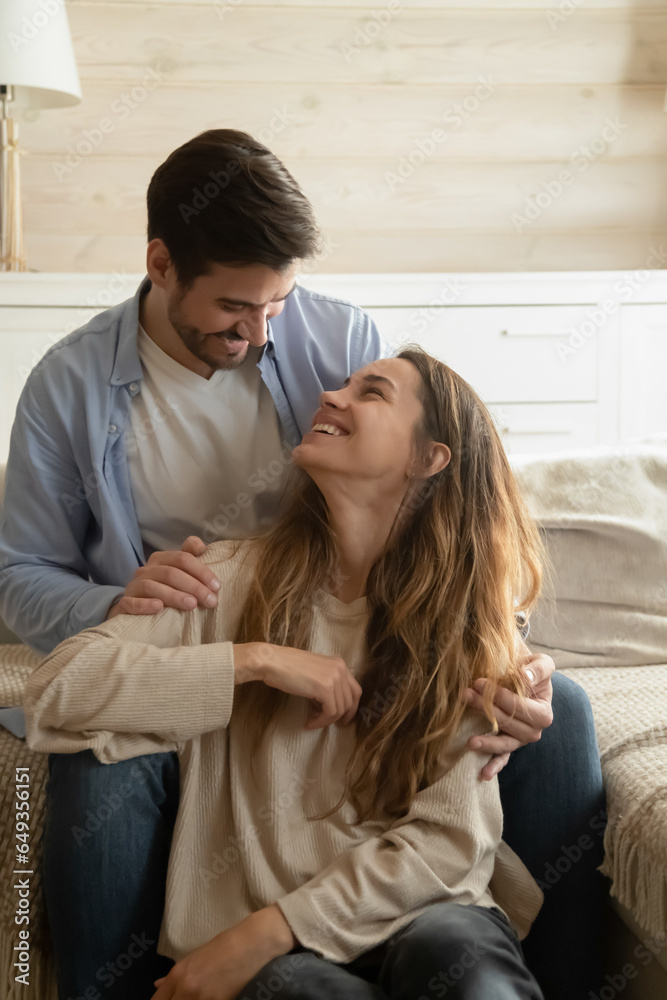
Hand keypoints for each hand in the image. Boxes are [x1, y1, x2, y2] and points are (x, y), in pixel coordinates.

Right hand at [106, 535, 219, 618]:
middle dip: (194, 586)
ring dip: (174, 596)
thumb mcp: (178, 572)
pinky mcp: (124, 603)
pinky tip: (159, 608)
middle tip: (210, 600)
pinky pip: (131, 602)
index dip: (201, 571)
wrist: (134, 608)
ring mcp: (134, 586)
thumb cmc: (164, 589)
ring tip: (192, 605)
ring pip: (153, 587)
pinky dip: (145, 605)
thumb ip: (189, 556)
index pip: (182, 558)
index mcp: (161, 559)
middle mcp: (146, 570)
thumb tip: (201, 546)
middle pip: (171, 573)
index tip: (217, 587)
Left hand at [150, 905, 295, 999]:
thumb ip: (176, 976)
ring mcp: (203, 998)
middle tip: (186, 999)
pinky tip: (212, 998)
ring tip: (200, 996)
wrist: (253, 942)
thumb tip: (157, 985)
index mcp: (178, 974)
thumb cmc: (226, 945)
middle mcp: (186, 989)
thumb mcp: (197, 956)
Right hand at [235, 643, 362, 728]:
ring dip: (326, 720)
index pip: (355, 690)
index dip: (351, 708)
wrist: (272, 662)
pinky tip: (309, 722)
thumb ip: (326, 683)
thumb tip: (330, 704)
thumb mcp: (314, 672)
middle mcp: (340, 669)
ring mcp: (334, 677)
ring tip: (311, 721)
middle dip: (339, 716)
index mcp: (339, 664)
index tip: (343, 719)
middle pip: (350, 701)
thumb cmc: (287, 667)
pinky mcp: (325, 688)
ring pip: (339, 709)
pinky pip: (330, 712)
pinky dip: (320, 721)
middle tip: (325, 723)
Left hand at [464, 652, 554, 780]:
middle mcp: (535, 730)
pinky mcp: (509, 745)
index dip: (501, 696)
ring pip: (505, 744)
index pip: (522, 707)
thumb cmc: (532, 672)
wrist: (525, 681)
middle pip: (509, 723)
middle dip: (486, 710)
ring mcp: (521, 740)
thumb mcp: (542, 663)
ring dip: (488, 742)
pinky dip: (495, 766)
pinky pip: (503, 758)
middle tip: (466, 695)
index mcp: (544, 712)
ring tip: (470, 742)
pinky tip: (484, 774)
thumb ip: (538, 669)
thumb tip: (525, 677)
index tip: (480, 682)